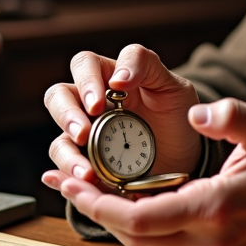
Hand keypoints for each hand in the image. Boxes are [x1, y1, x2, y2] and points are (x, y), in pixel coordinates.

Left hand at [42, 98, 245, 245]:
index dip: (99, 204)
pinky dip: (137, 226)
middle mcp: (209, 240)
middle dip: (96, 211)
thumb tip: (198, 114)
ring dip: (113, 220)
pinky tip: (122, 202)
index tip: (74, 182)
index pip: (139, 218)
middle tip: (67, 182)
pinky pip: (163, 245)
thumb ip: (233, 117)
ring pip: (145, 245)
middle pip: (133, 237)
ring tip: (86, 189)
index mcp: (215, 207)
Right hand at [43, 44, 201, 186]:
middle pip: (59, 96)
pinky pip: (66, 165)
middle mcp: (90, 102)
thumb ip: (147, 67)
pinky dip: (68, 173)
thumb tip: (117, 78)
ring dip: (66, 151)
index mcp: (109, 76)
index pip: (85, 65)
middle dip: (67, 113)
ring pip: (59, 134)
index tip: (107, 96)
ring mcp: (85, 132)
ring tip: (86, 170)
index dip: (88, 79)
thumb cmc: (177, 116)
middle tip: (82, 132)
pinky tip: (81, 180)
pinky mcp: (86, 161)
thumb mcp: (173, 87)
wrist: (186, 160)